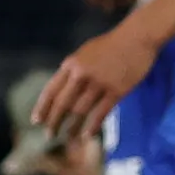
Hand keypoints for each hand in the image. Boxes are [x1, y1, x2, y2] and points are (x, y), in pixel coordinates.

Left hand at [34, 17, 162, 146]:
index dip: (42, 108)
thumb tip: (64, 90)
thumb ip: (74, 70)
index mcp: (71, 64)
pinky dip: (92, 126)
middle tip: (49, 135)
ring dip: (72, 127)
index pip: (51, 90)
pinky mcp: (117, 90)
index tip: (36, 121)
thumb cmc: (112, 44)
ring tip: (68, 138)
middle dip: (54, 122)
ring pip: (80, 111)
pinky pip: (101, 113)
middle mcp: (81, 74)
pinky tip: (87, 135)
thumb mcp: (86, 53)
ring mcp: (99, 83)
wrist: (138, 36)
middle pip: (63, 104)